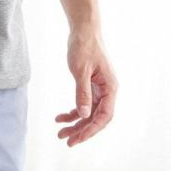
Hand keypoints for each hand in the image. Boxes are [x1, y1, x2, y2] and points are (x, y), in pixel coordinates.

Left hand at [55, 19, 116, 145]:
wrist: (83, 30)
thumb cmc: (84, 47)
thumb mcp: (81, 71)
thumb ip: (83, 93)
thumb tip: (83, 115)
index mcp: (110, 88)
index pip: (104, 116)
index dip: (91, 130)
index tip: (77, 139)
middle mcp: (108, 91)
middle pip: (96, 118)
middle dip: (82, 130)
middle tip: (66, 140)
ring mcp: (100, 89)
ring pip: (89, 113)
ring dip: (76, 124)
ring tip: (60, 132)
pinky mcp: (91, 86)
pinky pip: (84, 104)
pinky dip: (72, 112)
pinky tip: (60, 117)